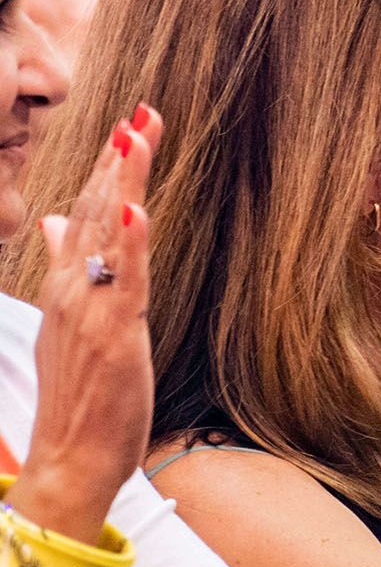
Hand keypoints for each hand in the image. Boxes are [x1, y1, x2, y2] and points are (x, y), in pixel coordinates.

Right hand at [12, 108, 154, 544]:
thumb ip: (66, 267)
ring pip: (108, 234)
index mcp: (68, 283)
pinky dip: (130, 243)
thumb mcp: (70, 321)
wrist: (72, 455)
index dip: (106, 168)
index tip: (127, 126)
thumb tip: (53, 221)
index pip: (85, 213)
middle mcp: (75, 288)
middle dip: (118, 161)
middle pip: (95, 211)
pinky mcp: (114, 335)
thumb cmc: (81, 391)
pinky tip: (135, 210)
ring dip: (121, 183)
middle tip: (141, 112)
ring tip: (135, 136)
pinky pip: (125, 281)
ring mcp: (91, 309)